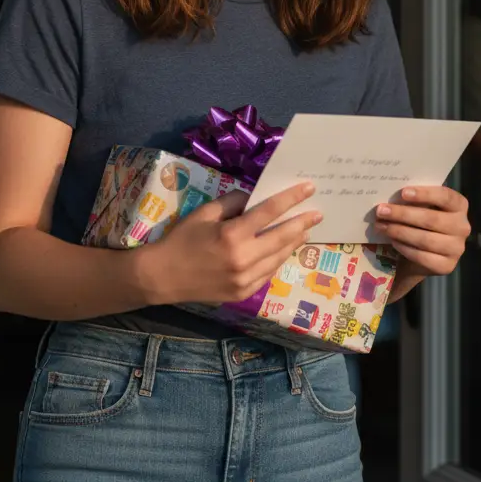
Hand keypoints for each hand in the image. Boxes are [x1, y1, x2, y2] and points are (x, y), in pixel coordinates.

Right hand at [139, 181, 321, 305]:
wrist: (163, 277)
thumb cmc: (181, 240)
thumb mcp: (204, 213)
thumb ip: (231, 203)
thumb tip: (253, 198)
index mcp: (232, 234)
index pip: (269, 211)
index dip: (291, 198)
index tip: (308, 188)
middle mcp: (243, 258)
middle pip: (282, 237)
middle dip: (302, 223)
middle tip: (317, 213)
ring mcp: (246, 279)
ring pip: (279, 257)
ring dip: (294, 242)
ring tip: (305, 230)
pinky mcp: (244, 293)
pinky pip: (269, 273)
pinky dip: (278, 259)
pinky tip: (284, 250)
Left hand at [373, 186, 470, 285]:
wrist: (420, 255)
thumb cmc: (420, 222)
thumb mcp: (420, 207)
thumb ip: (413, 200)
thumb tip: (390, 194)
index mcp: (459, 205)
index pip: (446, 196)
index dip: (425, 194)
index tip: (403, 192)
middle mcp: (463, 227)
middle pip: (432, 219)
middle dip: (403, 214)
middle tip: (381, 211)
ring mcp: (457, 249)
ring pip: (425, 239)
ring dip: (400, 231)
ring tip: (381, 226)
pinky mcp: (447, 266)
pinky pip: (422, 256)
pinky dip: (404, 248)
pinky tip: (392, 241)